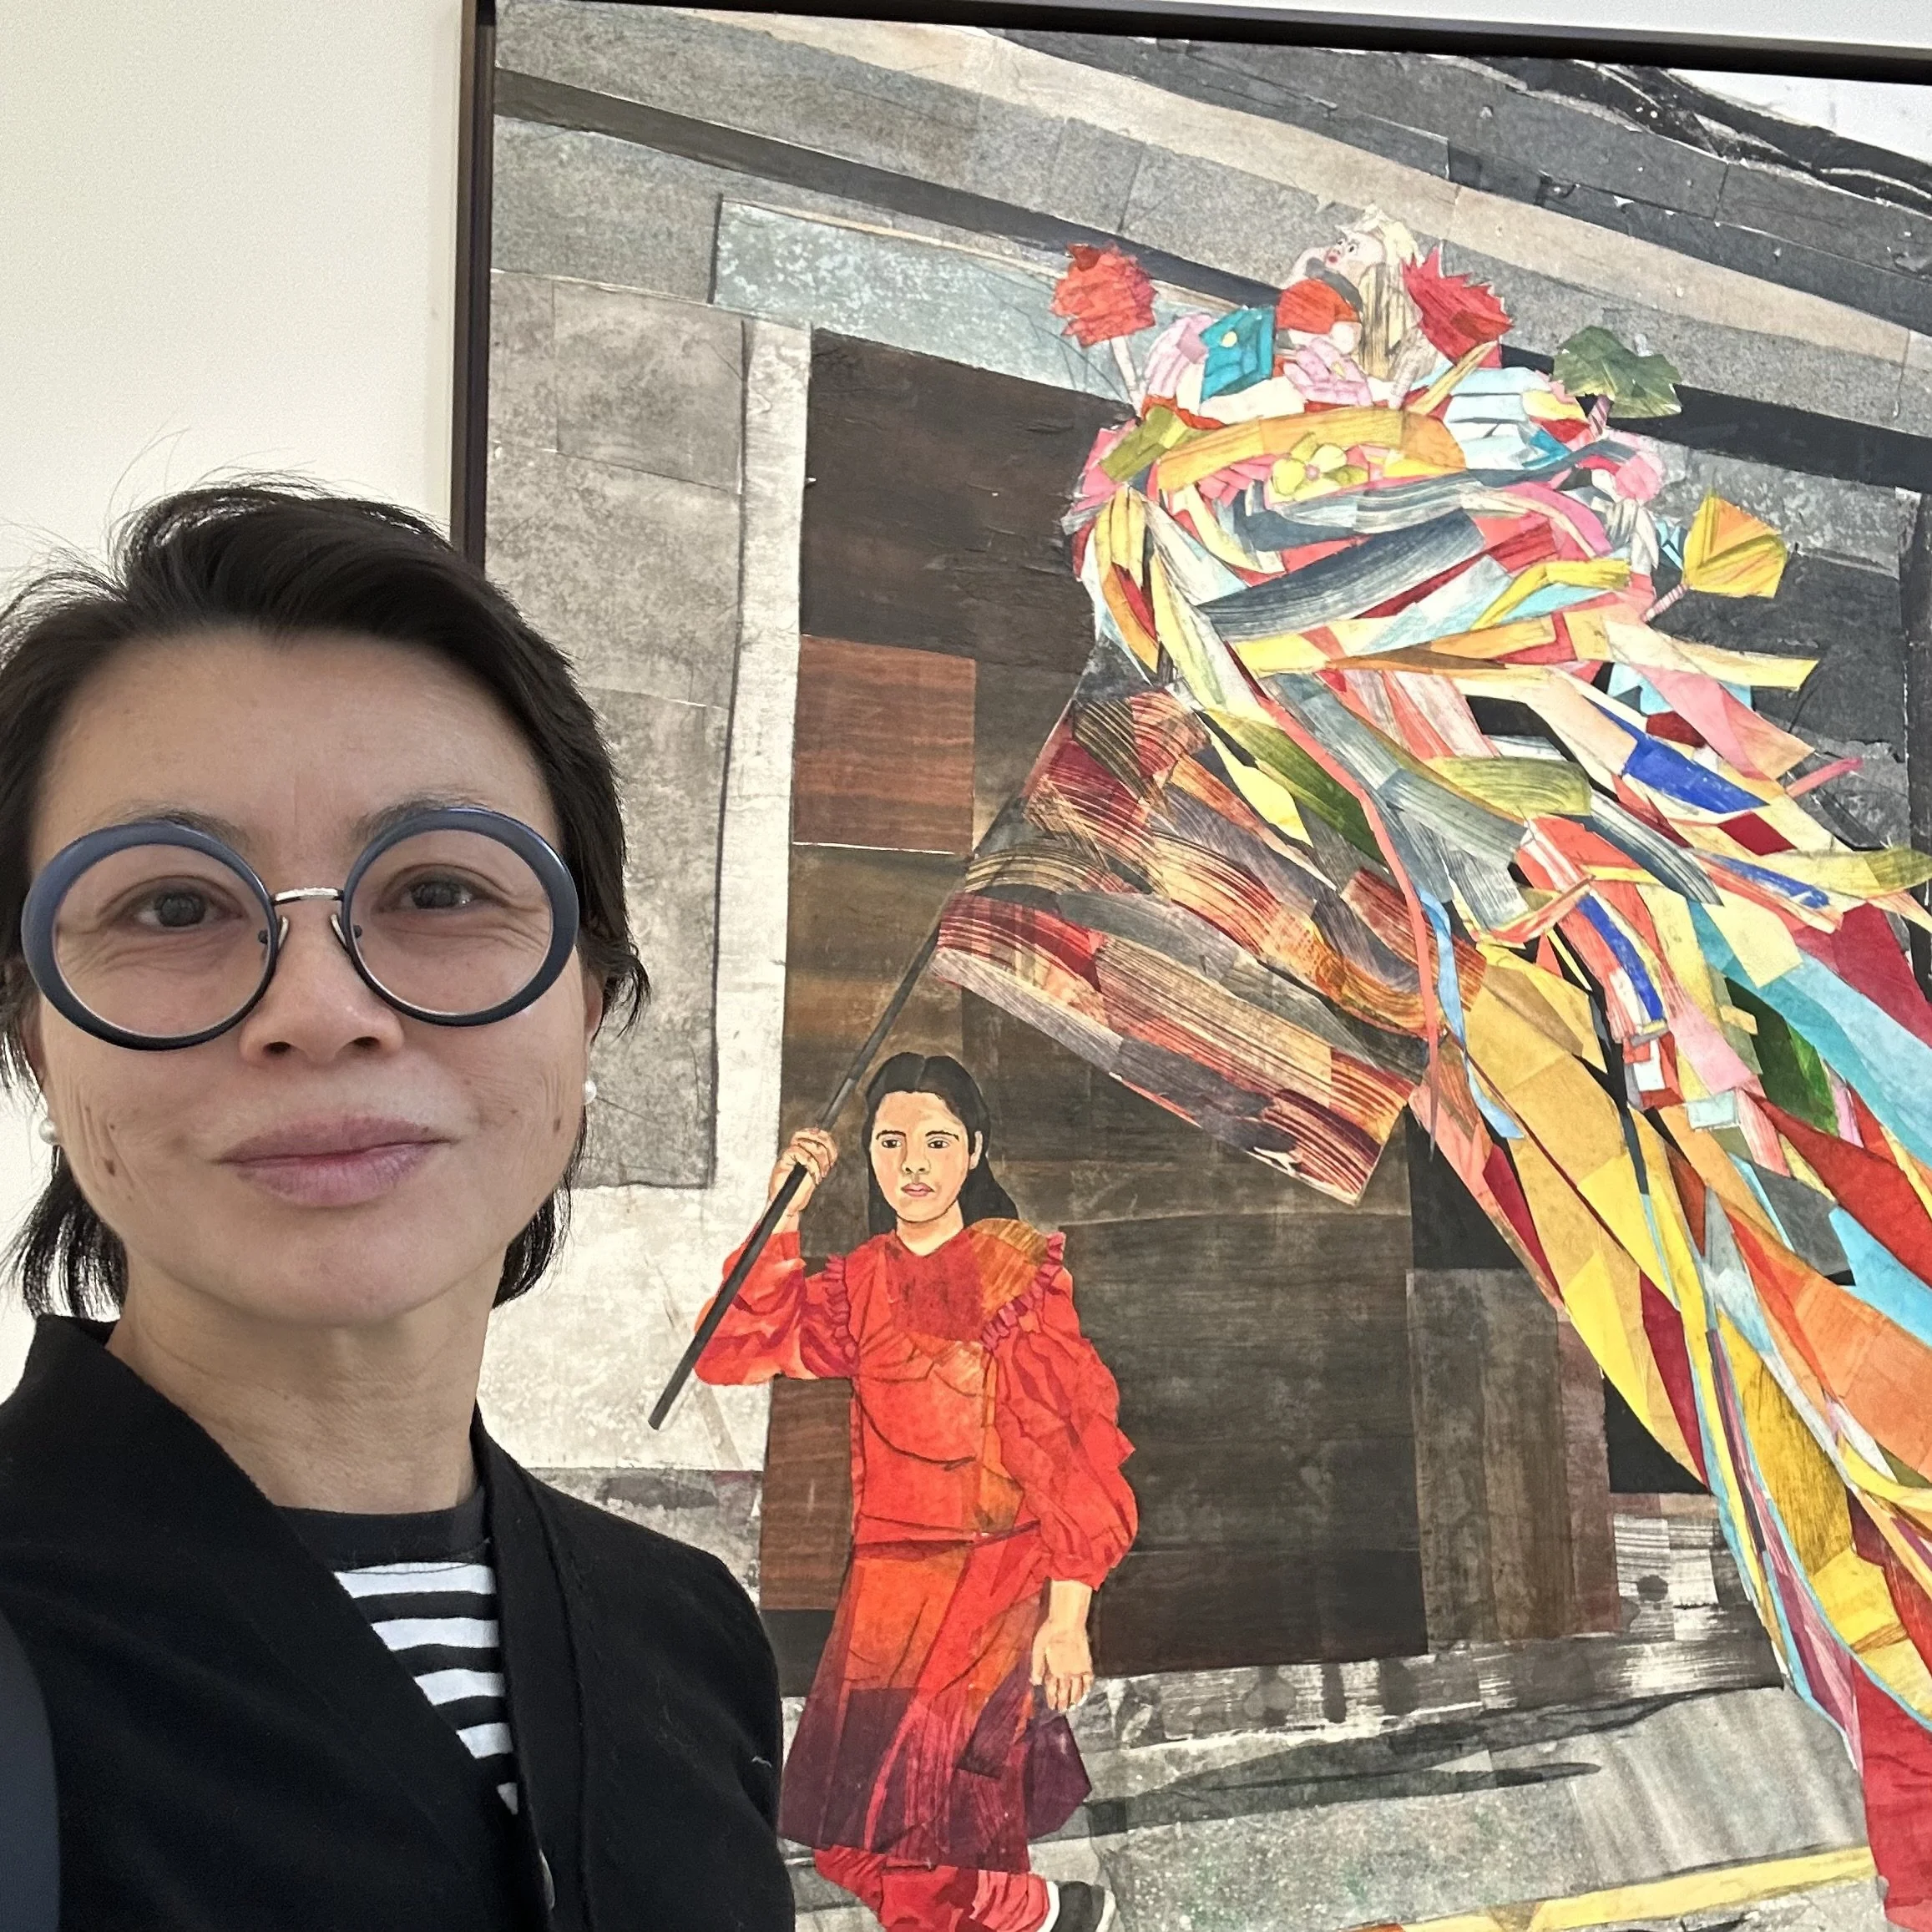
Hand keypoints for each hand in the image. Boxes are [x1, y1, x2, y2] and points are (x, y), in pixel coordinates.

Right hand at [768, 1129, 836, 1231]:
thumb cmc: (800, 1192)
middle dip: (825, 1147)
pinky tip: (813, 1175)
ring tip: (821, 1173)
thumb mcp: (816, 1174)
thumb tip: (832, 1151)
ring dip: (819, 1158)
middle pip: (812, 1134)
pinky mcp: (783, 1161)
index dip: (827, 1140)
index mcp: (805, 1150)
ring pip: (805, 1142)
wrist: (787, 1206)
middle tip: (828, 1163)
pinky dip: (809, 1163)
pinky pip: (797, 1152)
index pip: (817, 1134)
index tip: (833, 1155)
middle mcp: (797, 1149)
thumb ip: (822, 1161)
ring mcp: (789, 1154)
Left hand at [1030, 1592, 1094, 1712]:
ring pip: (1077, 1689)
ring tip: (1074, 1707)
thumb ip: (1037, 1666)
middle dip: (1063, 1703)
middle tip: (1063, 1711)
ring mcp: (1079, 1670)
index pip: (1052, 1689)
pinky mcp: (1087, 1664)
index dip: (1051, 1698)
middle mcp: (1067, 1674)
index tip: (1052, 1707)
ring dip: (1075, 1699)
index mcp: (1054, 1671)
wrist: (1068, 1622)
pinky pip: (1089, 1680)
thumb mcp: (1037, 1648)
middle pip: (1065, 1691)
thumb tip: (1035, 1683)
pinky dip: (1088, 1688)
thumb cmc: (1050, 1632)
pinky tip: (1086, 1692)